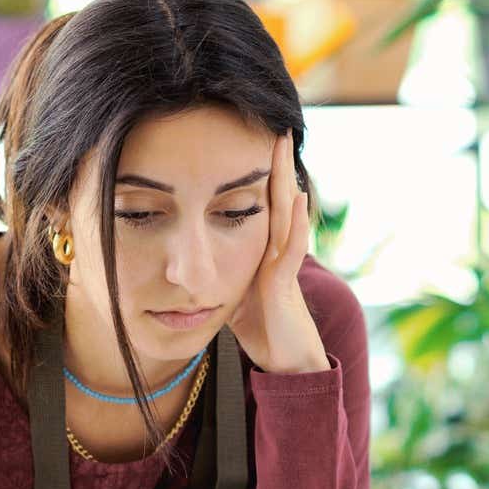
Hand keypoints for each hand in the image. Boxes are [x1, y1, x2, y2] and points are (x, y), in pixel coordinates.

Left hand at [226, 133, 330, 374]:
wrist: (287, 360)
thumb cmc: (262, 329)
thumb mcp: (233, 292)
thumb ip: (220, 271)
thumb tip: (190, 262)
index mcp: (262, 250)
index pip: (260, 204)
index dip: (257, 174)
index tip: (251, 141)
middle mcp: (276, 251)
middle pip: (276, 199)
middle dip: (274, 165)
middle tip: (274, 127)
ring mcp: (283, 265)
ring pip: (286, 214)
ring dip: (286, 180)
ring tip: (284, 148)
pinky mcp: (285, 283)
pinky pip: (292, 248)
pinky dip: (297, 223)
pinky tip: (298, 199)